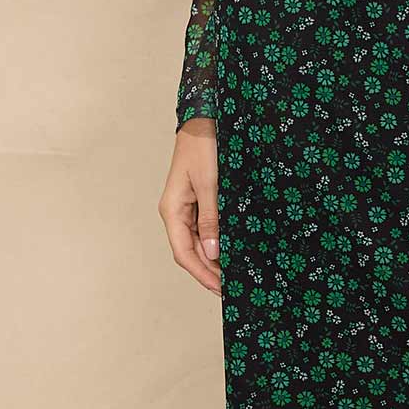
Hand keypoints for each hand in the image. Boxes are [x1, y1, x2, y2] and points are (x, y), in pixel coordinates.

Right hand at [160, 116, 221, 293]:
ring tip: (235, 274)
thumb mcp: (211, 184)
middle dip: (210, 271)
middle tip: (234, 287)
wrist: (205, 119)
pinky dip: (217, 242)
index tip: (221, 289)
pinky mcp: (199, 201)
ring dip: (214, 259)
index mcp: (173, 210)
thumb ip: (211, 220)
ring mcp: (187, 207)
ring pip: (199, 242)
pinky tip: (232, 250)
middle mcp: (177, 212)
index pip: (184, 253)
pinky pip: (206, 228)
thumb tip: (212, 253)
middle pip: (191, 251)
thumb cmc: (204, 147)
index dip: (202, 274)